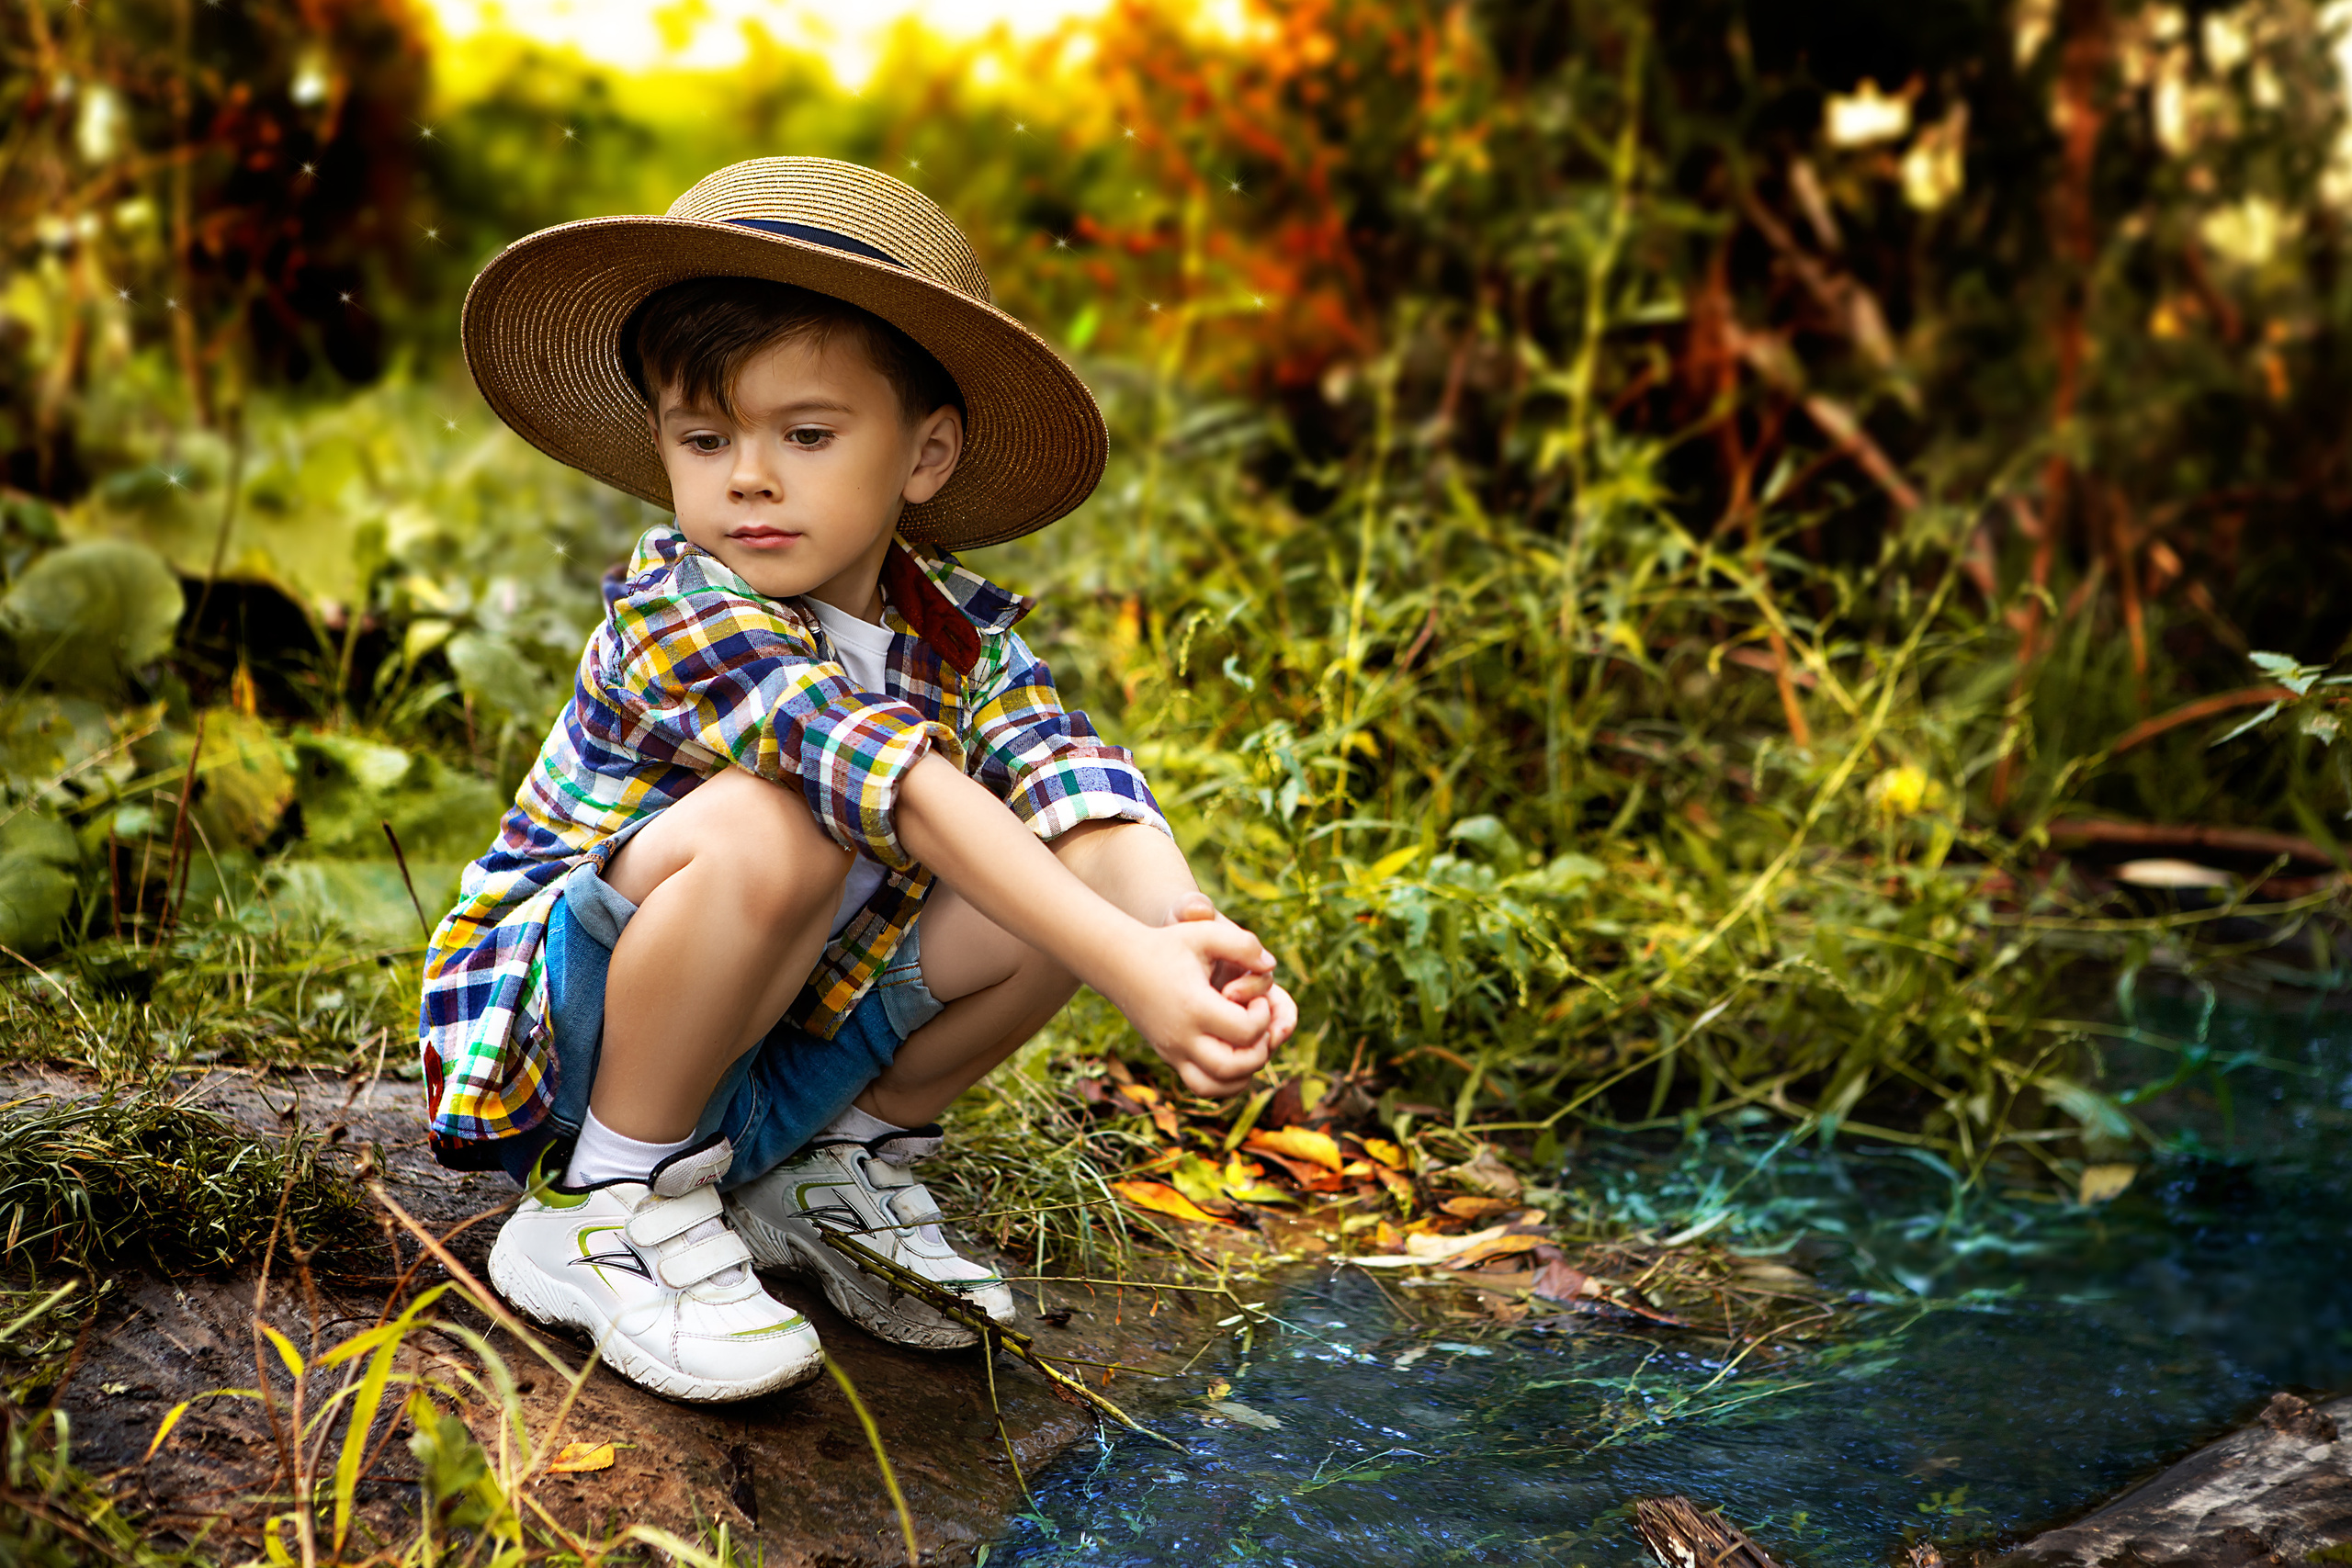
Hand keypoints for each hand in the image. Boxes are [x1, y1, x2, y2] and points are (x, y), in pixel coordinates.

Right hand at [1100, 904, 1278, 1097]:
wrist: (1119, 963)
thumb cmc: (1167, 945)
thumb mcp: (1205, 933)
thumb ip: (1243, 944)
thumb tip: (1271, 966)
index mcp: (1195, 1007)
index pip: (1246, 1031)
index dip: (1264, 1016)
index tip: (1258, 999)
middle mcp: (1182, 1037)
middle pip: (1234, 1067)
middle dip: (1260, 1050)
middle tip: (1257, 1024)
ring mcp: (1173, 1052)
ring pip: (1217, 1087)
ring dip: (1245, 1072)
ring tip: (1248, 1044)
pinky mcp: (1170, 1058)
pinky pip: (1203, 1086)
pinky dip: (1226, 1082)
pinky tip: (1235, 1054)